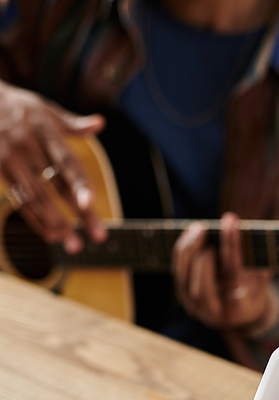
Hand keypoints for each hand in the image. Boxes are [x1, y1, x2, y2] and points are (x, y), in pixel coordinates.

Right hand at [0, 80, 107, 252]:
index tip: (90, 204)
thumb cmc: (18, 109)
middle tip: (98, 236)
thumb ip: (72, 124)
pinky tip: (50, 234)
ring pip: (36, 197)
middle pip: (56, 185)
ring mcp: (11, 159)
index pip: (66, 161)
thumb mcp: (44, 109)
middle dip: (78, 212)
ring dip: (56, 222)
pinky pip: (19, 199)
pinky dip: (35, 219)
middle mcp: (28, 146)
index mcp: (45, 131)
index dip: (79, 183)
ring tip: (72, 243)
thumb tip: (100, 124)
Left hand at [173, 212, 273, 330]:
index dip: (232, 247)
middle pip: (202, 287)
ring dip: (188, 250)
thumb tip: (247, 229)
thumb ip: (257, 261)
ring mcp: (197, 308)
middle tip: (205, 228)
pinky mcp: (185, 299)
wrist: (242, 315)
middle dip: (201, 256)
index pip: (233, 276)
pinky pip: (179, 274)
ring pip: (185, 280)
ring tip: (198, 227)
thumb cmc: (254, 292)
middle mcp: (215, 313)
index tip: (231, 222)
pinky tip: (190, 235)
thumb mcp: (262, 280)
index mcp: (239, 309)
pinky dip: (182, 253)